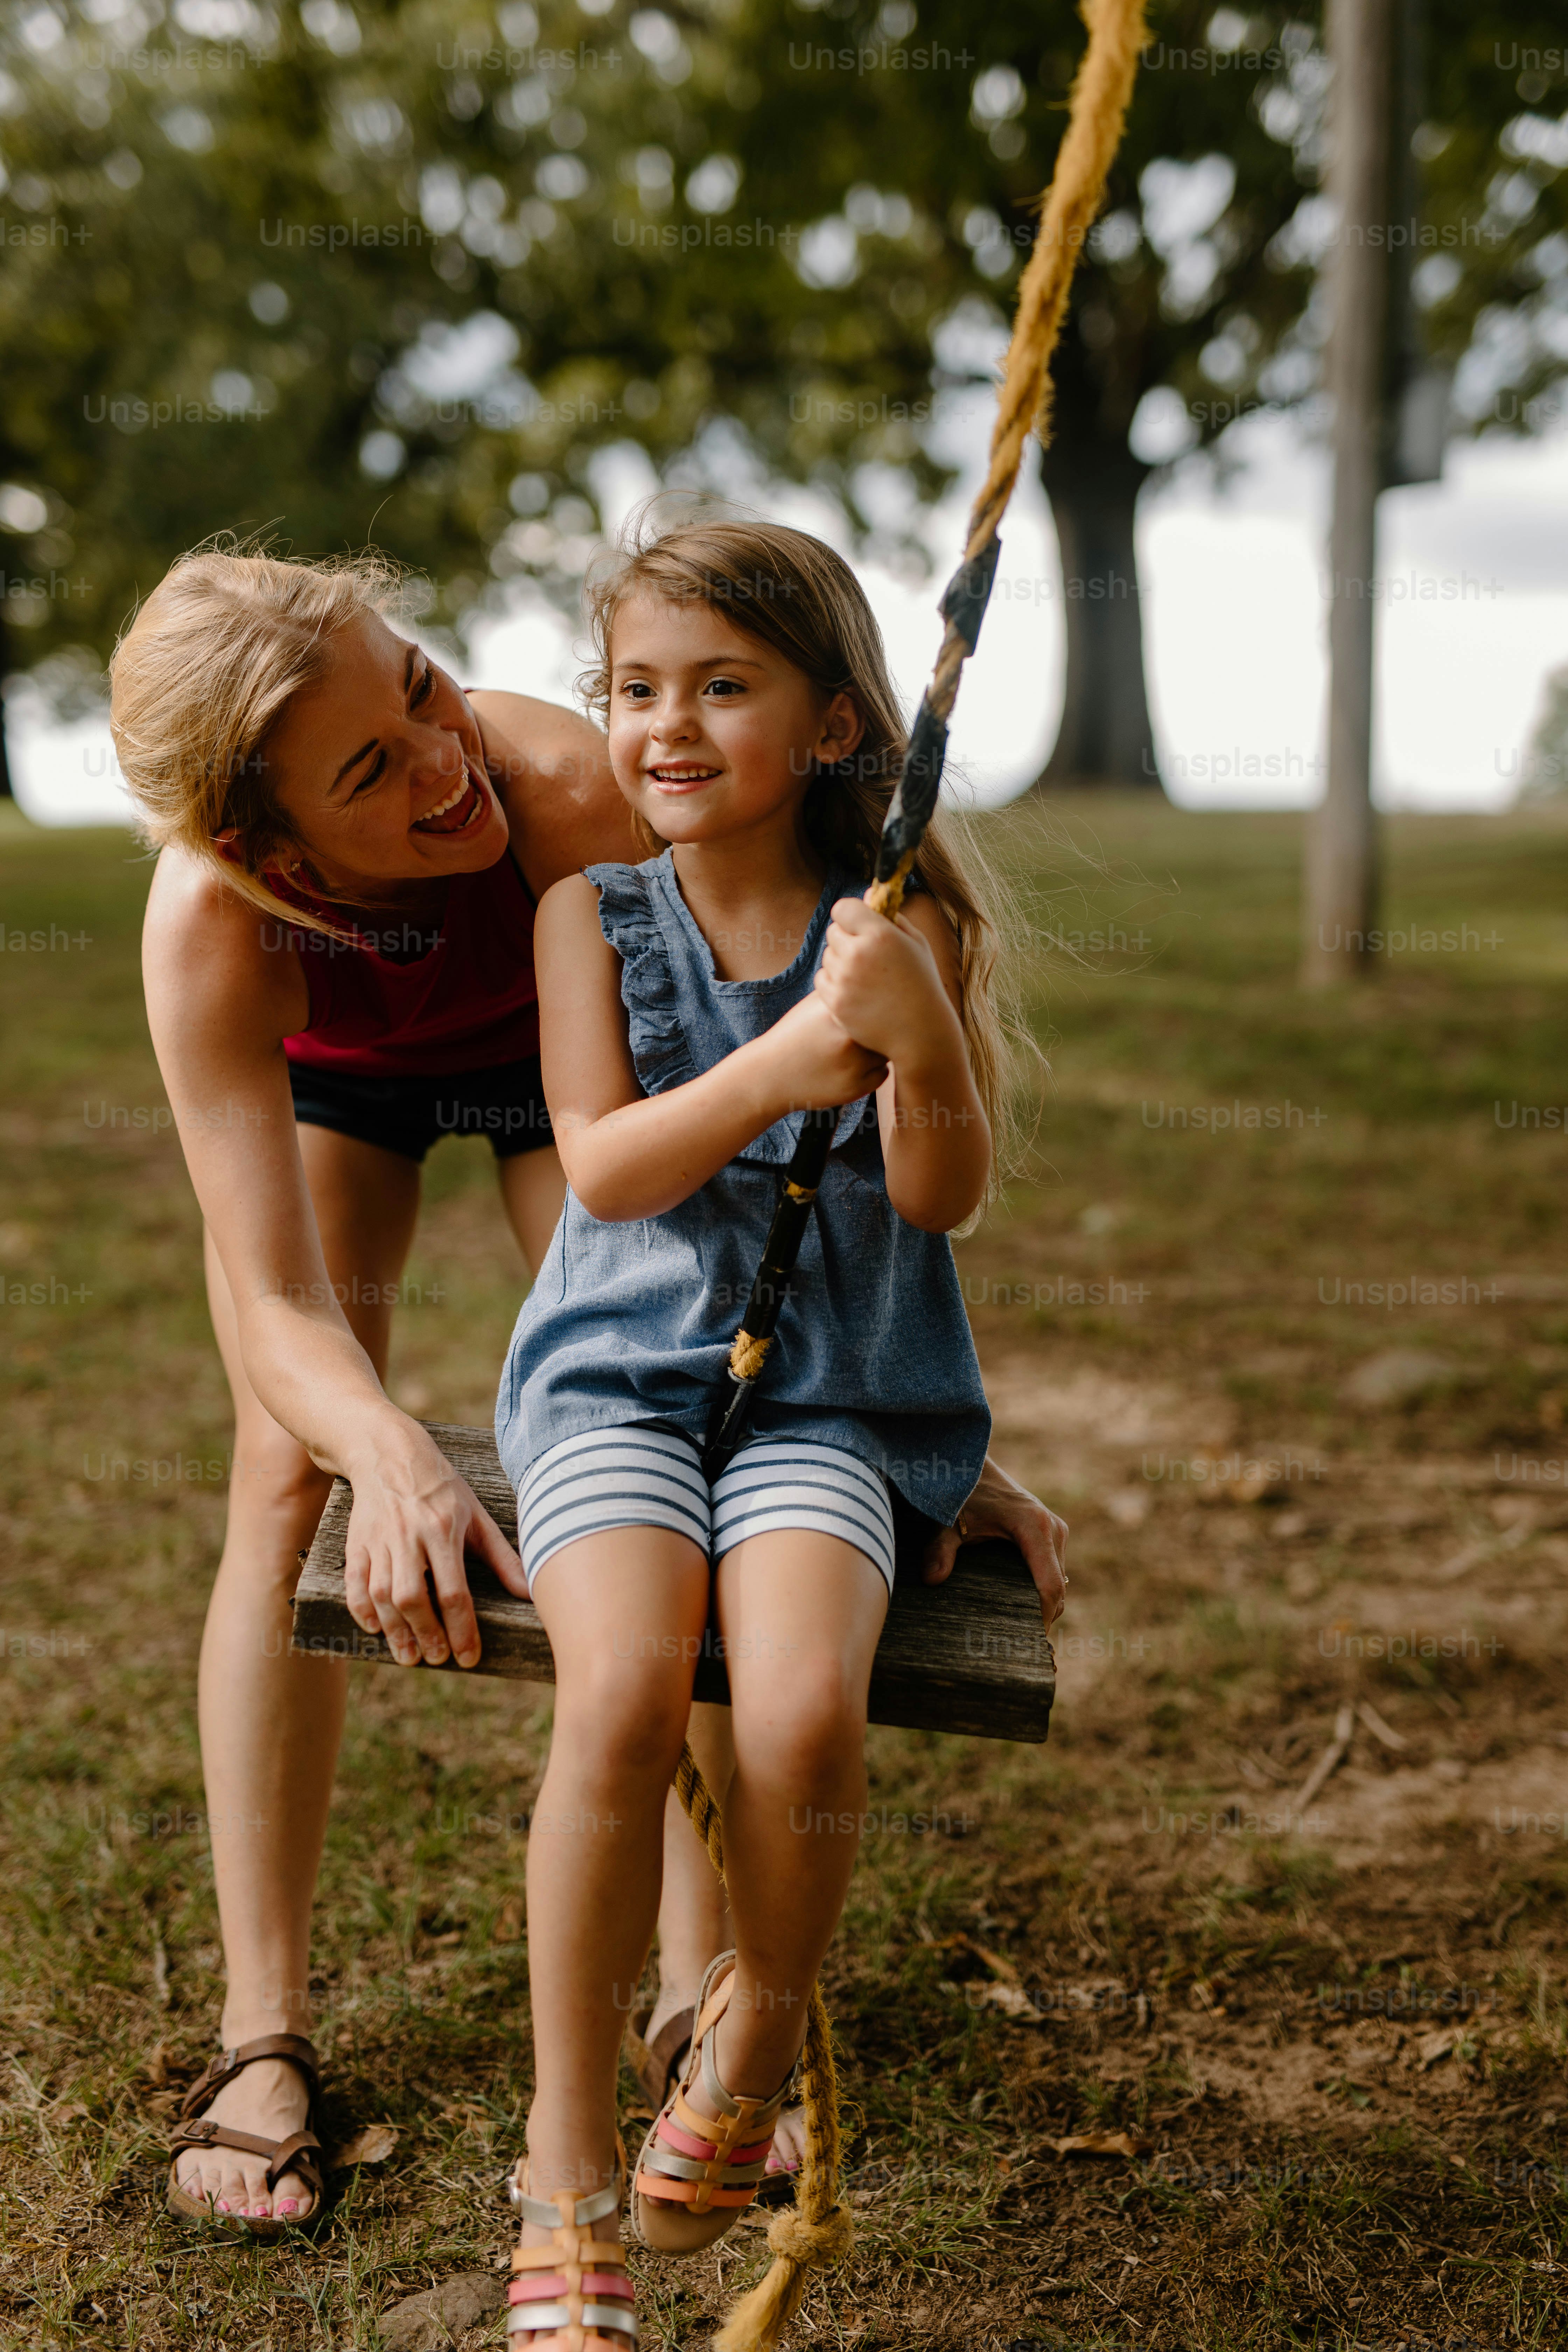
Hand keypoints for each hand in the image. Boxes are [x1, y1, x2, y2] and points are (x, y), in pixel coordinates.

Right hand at [343, 1440, 527, 1668]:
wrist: (388, 1453)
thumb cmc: (441, 1488)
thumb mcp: (477, 1515)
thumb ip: (502, 1557)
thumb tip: (530, 1592)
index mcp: (444, 1529)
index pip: (454, 1591)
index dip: (462, 1629)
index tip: (469, 1657)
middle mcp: (409, 1536)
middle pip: (413, 1597)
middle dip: (426, 1634)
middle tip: (437, 1659)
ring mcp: (379, 1540)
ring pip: (382, 1594)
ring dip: (395, 1630)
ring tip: (409, 1656)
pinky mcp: (356, 1542)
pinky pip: (355, 1583)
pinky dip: (361, 1610)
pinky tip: (375, 1628)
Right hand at [759, 991, 887, 1112]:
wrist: (770, 1075)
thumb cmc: (795, 1036)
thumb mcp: (813, 1006)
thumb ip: (843, 995)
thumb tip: (877, 985)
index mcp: (837, 1012)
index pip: (878, 1002)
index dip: (876, 1007)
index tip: (869, 1012)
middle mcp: (847, 1037)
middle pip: (886, 1028)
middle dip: (877, 1030)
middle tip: (860, 1034)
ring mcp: (853, 1065)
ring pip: (885, 1052)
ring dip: (876, 1052)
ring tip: (852, 1052)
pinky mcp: (855, 1088)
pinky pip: (882, 1074)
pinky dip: (872, 1072)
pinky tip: (850, 1068)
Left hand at [814, 897, 947, 1063]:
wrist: (922, 1032)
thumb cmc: (922, 983)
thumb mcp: (916, 943)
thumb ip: (891, 915)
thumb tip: (867, 893)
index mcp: (880, 934)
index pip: (843, 908)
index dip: (851, 915)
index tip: (860, 925)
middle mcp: (858, 953)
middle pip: (833, 932)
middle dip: (847, 939)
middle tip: (867, 955)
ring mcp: (844, 979)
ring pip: (827, 956)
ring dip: (840, 962)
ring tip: (866, 977)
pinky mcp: (835, 1001)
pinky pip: (822, 979)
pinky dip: (834, 983)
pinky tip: (856, 991)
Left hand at [922, 1453, 1068, 1627]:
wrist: (969, 1464)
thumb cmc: (960, 1492)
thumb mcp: (947, 1521)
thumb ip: (940, 1550)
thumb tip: (932, 1581)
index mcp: (1034, 1527)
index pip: (1049, 1586)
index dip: (1042, 1618)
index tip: (1027, 1644)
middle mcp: (1052, 1528)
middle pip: (1058, 1588)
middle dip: (1042, 1617)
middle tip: (1018, 1647)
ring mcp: (1055, 1529)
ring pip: (1058, 1580)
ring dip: (1044, 1605)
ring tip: (1018, 1632)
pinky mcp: (1051, 1531)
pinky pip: (1053, 1570)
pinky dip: (1042, 1589)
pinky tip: (1019, 1607)